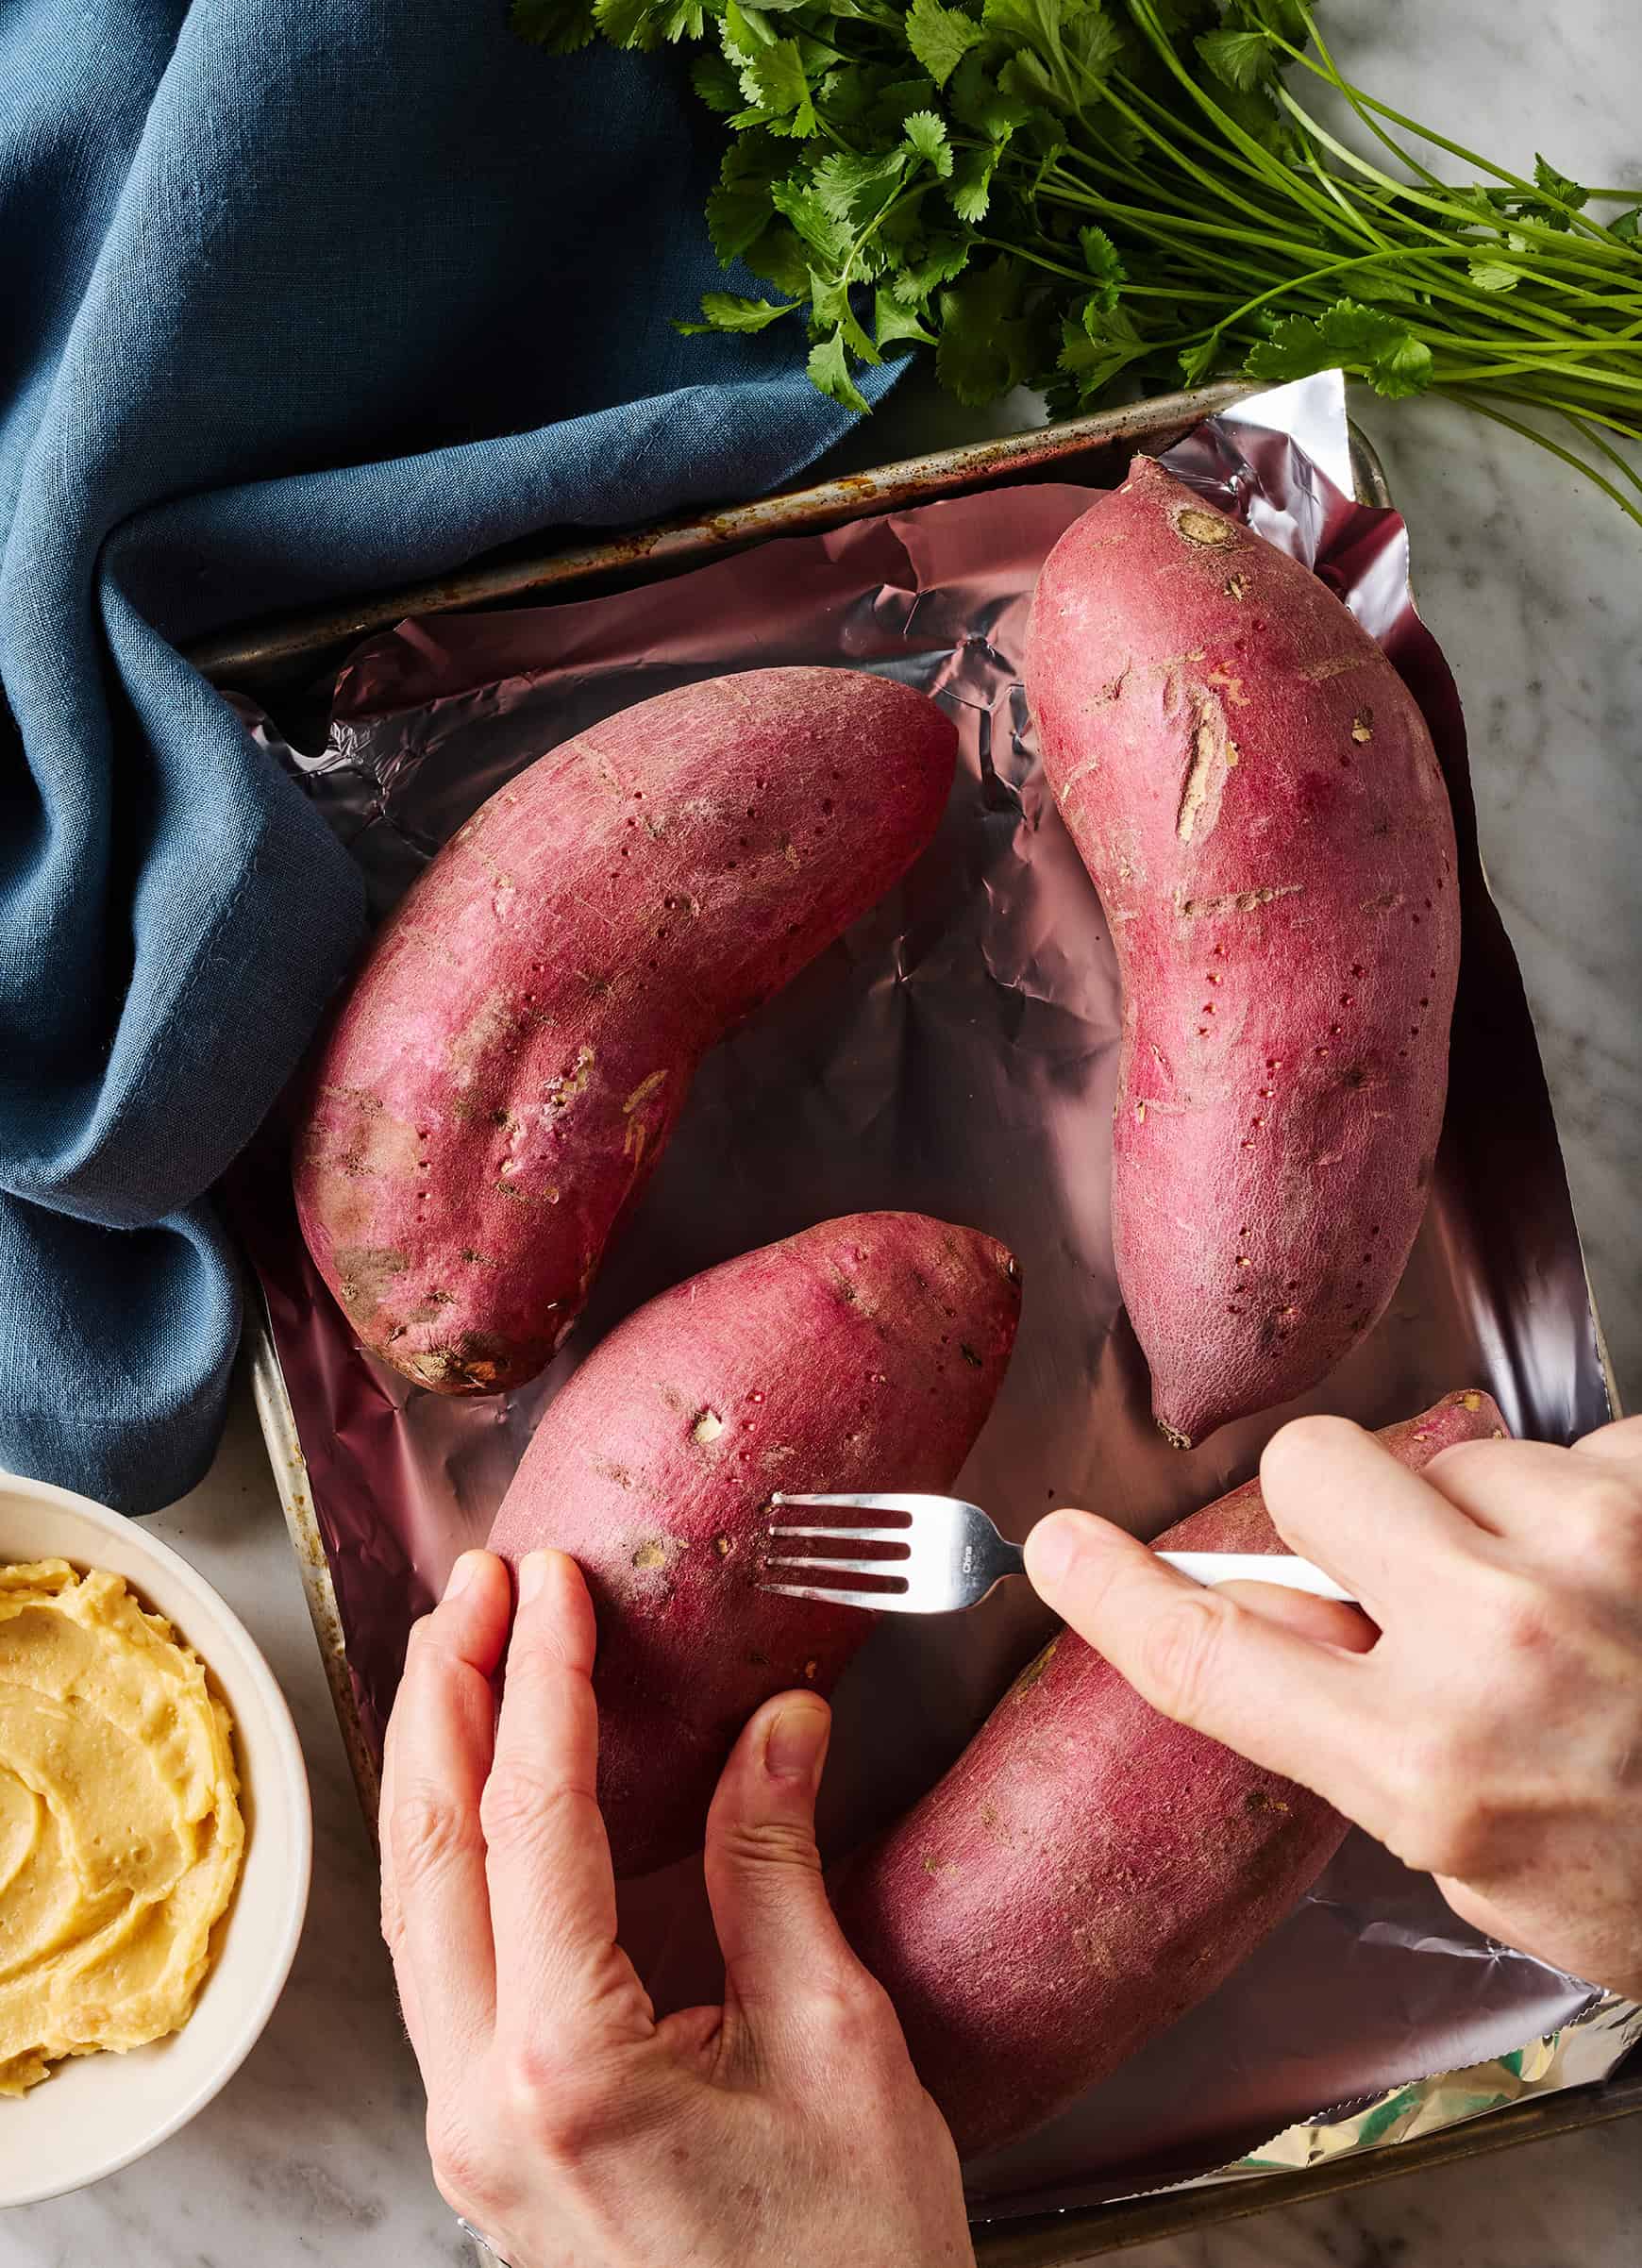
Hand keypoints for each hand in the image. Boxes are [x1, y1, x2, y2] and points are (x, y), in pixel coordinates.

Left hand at [378, 1548, 972, 2267]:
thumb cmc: (852, 2264)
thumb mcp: (836, 2042)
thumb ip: (778, 1868)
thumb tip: (778, 1721)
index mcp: (568, 2069)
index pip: (533, 1820)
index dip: (543, 1680)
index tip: (554, 1583)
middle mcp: (482, 2100)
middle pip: (429, 1851)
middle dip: (447, 1695)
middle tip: (481, 1583)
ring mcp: (468, 2132)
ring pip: (415, 1907)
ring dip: (433, 1764)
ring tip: (463, 1651)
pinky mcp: (488, 2144)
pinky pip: (439, 1965)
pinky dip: (452, 1852)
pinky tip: (479, 1794)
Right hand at [1023, 1414, 1641, 1998]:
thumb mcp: (1477, 1859)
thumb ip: (1360, 1737)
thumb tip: (1274, 1615)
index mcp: (1427, 1768)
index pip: (1212, 1656)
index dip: (1115, 1594)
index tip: (1060, 1547)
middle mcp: (1496, 1644)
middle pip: (1308, 1469)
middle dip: (1334, 1510)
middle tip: (1399, 1569)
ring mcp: (1590, 1549)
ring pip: (1447, 1451)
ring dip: (1482, 1513)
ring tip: (1568, 1602)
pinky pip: (1566, 1443)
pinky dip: (1584, 1498)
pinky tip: (1628, 1577)